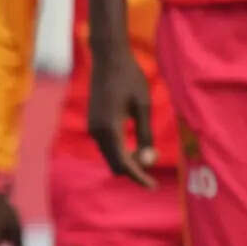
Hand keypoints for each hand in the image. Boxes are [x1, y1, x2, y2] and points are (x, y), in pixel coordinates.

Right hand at [87, 50, 157, 186]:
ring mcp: (92, 127)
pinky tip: (135, 144)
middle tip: (153, 169)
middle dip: (133, 169)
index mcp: (109, 129)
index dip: (138, 177)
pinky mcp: (94, 122)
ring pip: (110, 155)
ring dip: (127, 159)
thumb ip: (145, 132)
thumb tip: (149, 158)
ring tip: (147, 153)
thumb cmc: (130, 79)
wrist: (109, 59)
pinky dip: (120, 149)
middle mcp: (97, 131)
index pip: (123, 163)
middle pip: (114, 163)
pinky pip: (107, 144)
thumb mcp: (143, 106)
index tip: (153, 186)